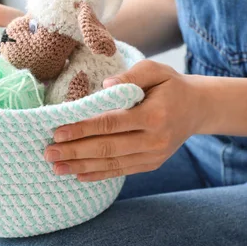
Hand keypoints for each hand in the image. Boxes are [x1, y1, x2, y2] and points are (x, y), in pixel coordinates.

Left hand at [44, 60, 209, 180]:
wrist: (198, 108)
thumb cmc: (170, 85)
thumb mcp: (155, 70)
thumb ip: (131, 76)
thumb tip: (105, 84)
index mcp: (153, 115)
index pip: (111, 123)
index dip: (83, 128)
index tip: (57, 131)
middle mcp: (154, 140)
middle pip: (107, 147)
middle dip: (74, 151)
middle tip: (48, 153)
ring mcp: (153, 155)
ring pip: (112, 163)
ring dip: (81, 166)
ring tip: (56, 167)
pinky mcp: (151, 164)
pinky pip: (121, 170)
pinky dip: (99, 174)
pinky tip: (78, 175)